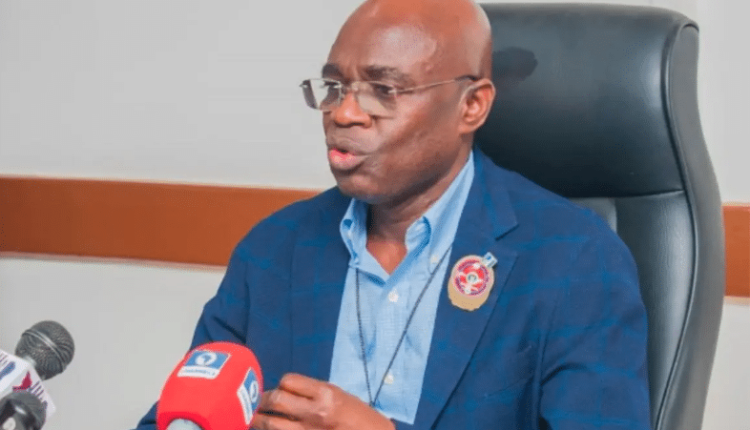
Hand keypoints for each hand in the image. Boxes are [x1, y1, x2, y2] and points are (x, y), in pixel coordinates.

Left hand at [252, 373, 395, 429]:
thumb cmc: (361, 419)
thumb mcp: (341, 397)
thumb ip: (314, 394)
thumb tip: (287, 393)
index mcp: (326, 394)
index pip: (288, 382)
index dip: (280, 386)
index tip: (279, 391)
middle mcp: (315, 412)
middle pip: (276, 400)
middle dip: (263, 402)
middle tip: (258, 405)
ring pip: (271, 425)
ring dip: (260, 421)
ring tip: (256, 420)